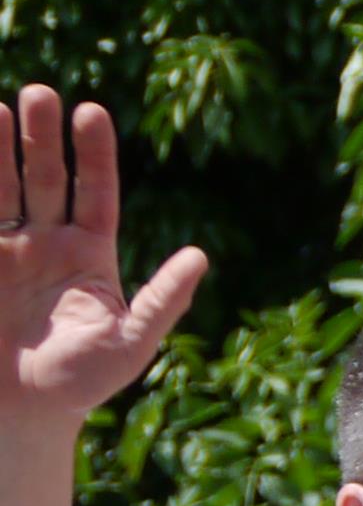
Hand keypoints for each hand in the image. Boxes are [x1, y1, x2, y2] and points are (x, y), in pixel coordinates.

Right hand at [2, 90, 204, 439]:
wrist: (19, 412)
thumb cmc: (81, 384)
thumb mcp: (131, 342)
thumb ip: (163, 300)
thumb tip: (200, 256)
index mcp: (90, 256)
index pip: (95, 192)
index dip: (94, 154)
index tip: (91, 111)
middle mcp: (47, 243)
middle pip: (46, 178)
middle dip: (43, 137)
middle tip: (41, 93)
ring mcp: (6, 250)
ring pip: (3, 187)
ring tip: (0, 107)